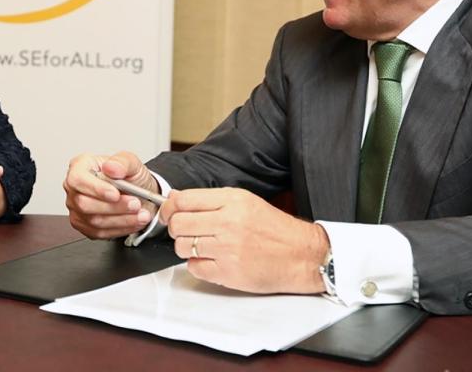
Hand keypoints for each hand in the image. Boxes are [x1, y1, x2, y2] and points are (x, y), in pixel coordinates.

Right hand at [63, 151, 159, 238]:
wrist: (138, 194)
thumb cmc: (129, 176)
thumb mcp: (132, 162)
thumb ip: (123, 161)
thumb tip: (111, 167)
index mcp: (80, 167)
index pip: (78, 179)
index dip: (96, 189)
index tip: (115, 194)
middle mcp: (74, 188)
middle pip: (84, 203)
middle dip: (114, 207)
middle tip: (135, 204)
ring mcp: (77, 209)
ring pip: (94, 221)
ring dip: (121, 219)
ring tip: (141, 214)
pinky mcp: (84, 226)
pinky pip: (99, 233)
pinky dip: (120, 229)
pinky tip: (134, 222)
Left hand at [160, 187, 329, 293]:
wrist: (302, 255)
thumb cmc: (275, 229)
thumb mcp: (245, 201)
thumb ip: (210, 199)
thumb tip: (175, 197)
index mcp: (232, 201)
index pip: (183, 200)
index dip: (169, 208)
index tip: (170, 213)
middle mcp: (229, 223)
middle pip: (178, 224)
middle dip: (176, 229)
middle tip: (186, 231)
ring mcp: (228, 249)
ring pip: (182, 247)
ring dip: (186, 248)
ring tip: (203, 246)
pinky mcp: (229, 273)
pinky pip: (194, 268)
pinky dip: (198, 265)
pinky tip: (212, 260)